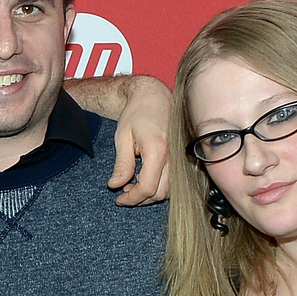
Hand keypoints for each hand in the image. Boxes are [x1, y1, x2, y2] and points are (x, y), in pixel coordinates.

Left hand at [82, 74, 170, 205]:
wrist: (154, 96)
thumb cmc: (137, 112)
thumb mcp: (123, 137)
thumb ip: (121, 164)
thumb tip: (115, 185)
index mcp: (158, 150)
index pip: (148, 188)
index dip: (131, 199)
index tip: (118, 199)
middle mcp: (173, 156)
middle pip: (160, 193)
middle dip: (140, 199)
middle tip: (123, 193)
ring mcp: (180, 158)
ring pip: (168, 190)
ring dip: (150, 194)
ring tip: (132, 185)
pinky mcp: (181, 158)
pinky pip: (173, 181)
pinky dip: (159, 186)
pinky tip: (145, 178)